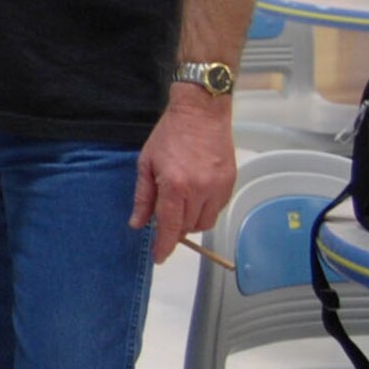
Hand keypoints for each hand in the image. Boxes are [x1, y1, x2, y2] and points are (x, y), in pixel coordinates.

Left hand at [130, 91, 237, 262]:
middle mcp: (200, 190)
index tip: (159, 257)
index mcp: (175, 186)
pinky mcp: (230, 182)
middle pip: (189, 227)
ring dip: (191, 222)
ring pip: (205, 222)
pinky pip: (218, 208)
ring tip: (180, 206)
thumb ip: (143, 197)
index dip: (165, 245)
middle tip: (165, 220)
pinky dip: (205, 210)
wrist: (200, 112)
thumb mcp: (146, 164)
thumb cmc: (169, 135)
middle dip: (175, 230)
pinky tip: (195, 197)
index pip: (171, 226)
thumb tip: (138, 224)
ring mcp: (218, 186)